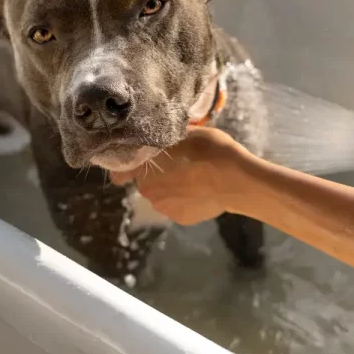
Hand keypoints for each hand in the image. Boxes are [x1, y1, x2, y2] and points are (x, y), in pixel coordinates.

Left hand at [109, 126, 246, 224]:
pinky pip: (177, 207)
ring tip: (193, 179)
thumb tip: (161, 138)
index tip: (136, 164)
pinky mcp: (180, 219)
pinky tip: (201, 192)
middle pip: (145, 183)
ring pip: (162, 196)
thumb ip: (166, 139)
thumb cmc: (209, 151)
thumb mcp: (186, 134)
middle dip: (156, 175)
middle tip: (178, 165)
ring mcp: (164, 208)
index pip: (119, 173)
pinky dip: (185, 201)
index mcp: (143, 168)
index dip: (126, 169)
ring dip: (171, 189)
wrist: (234, 180)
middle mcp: (147, 191)